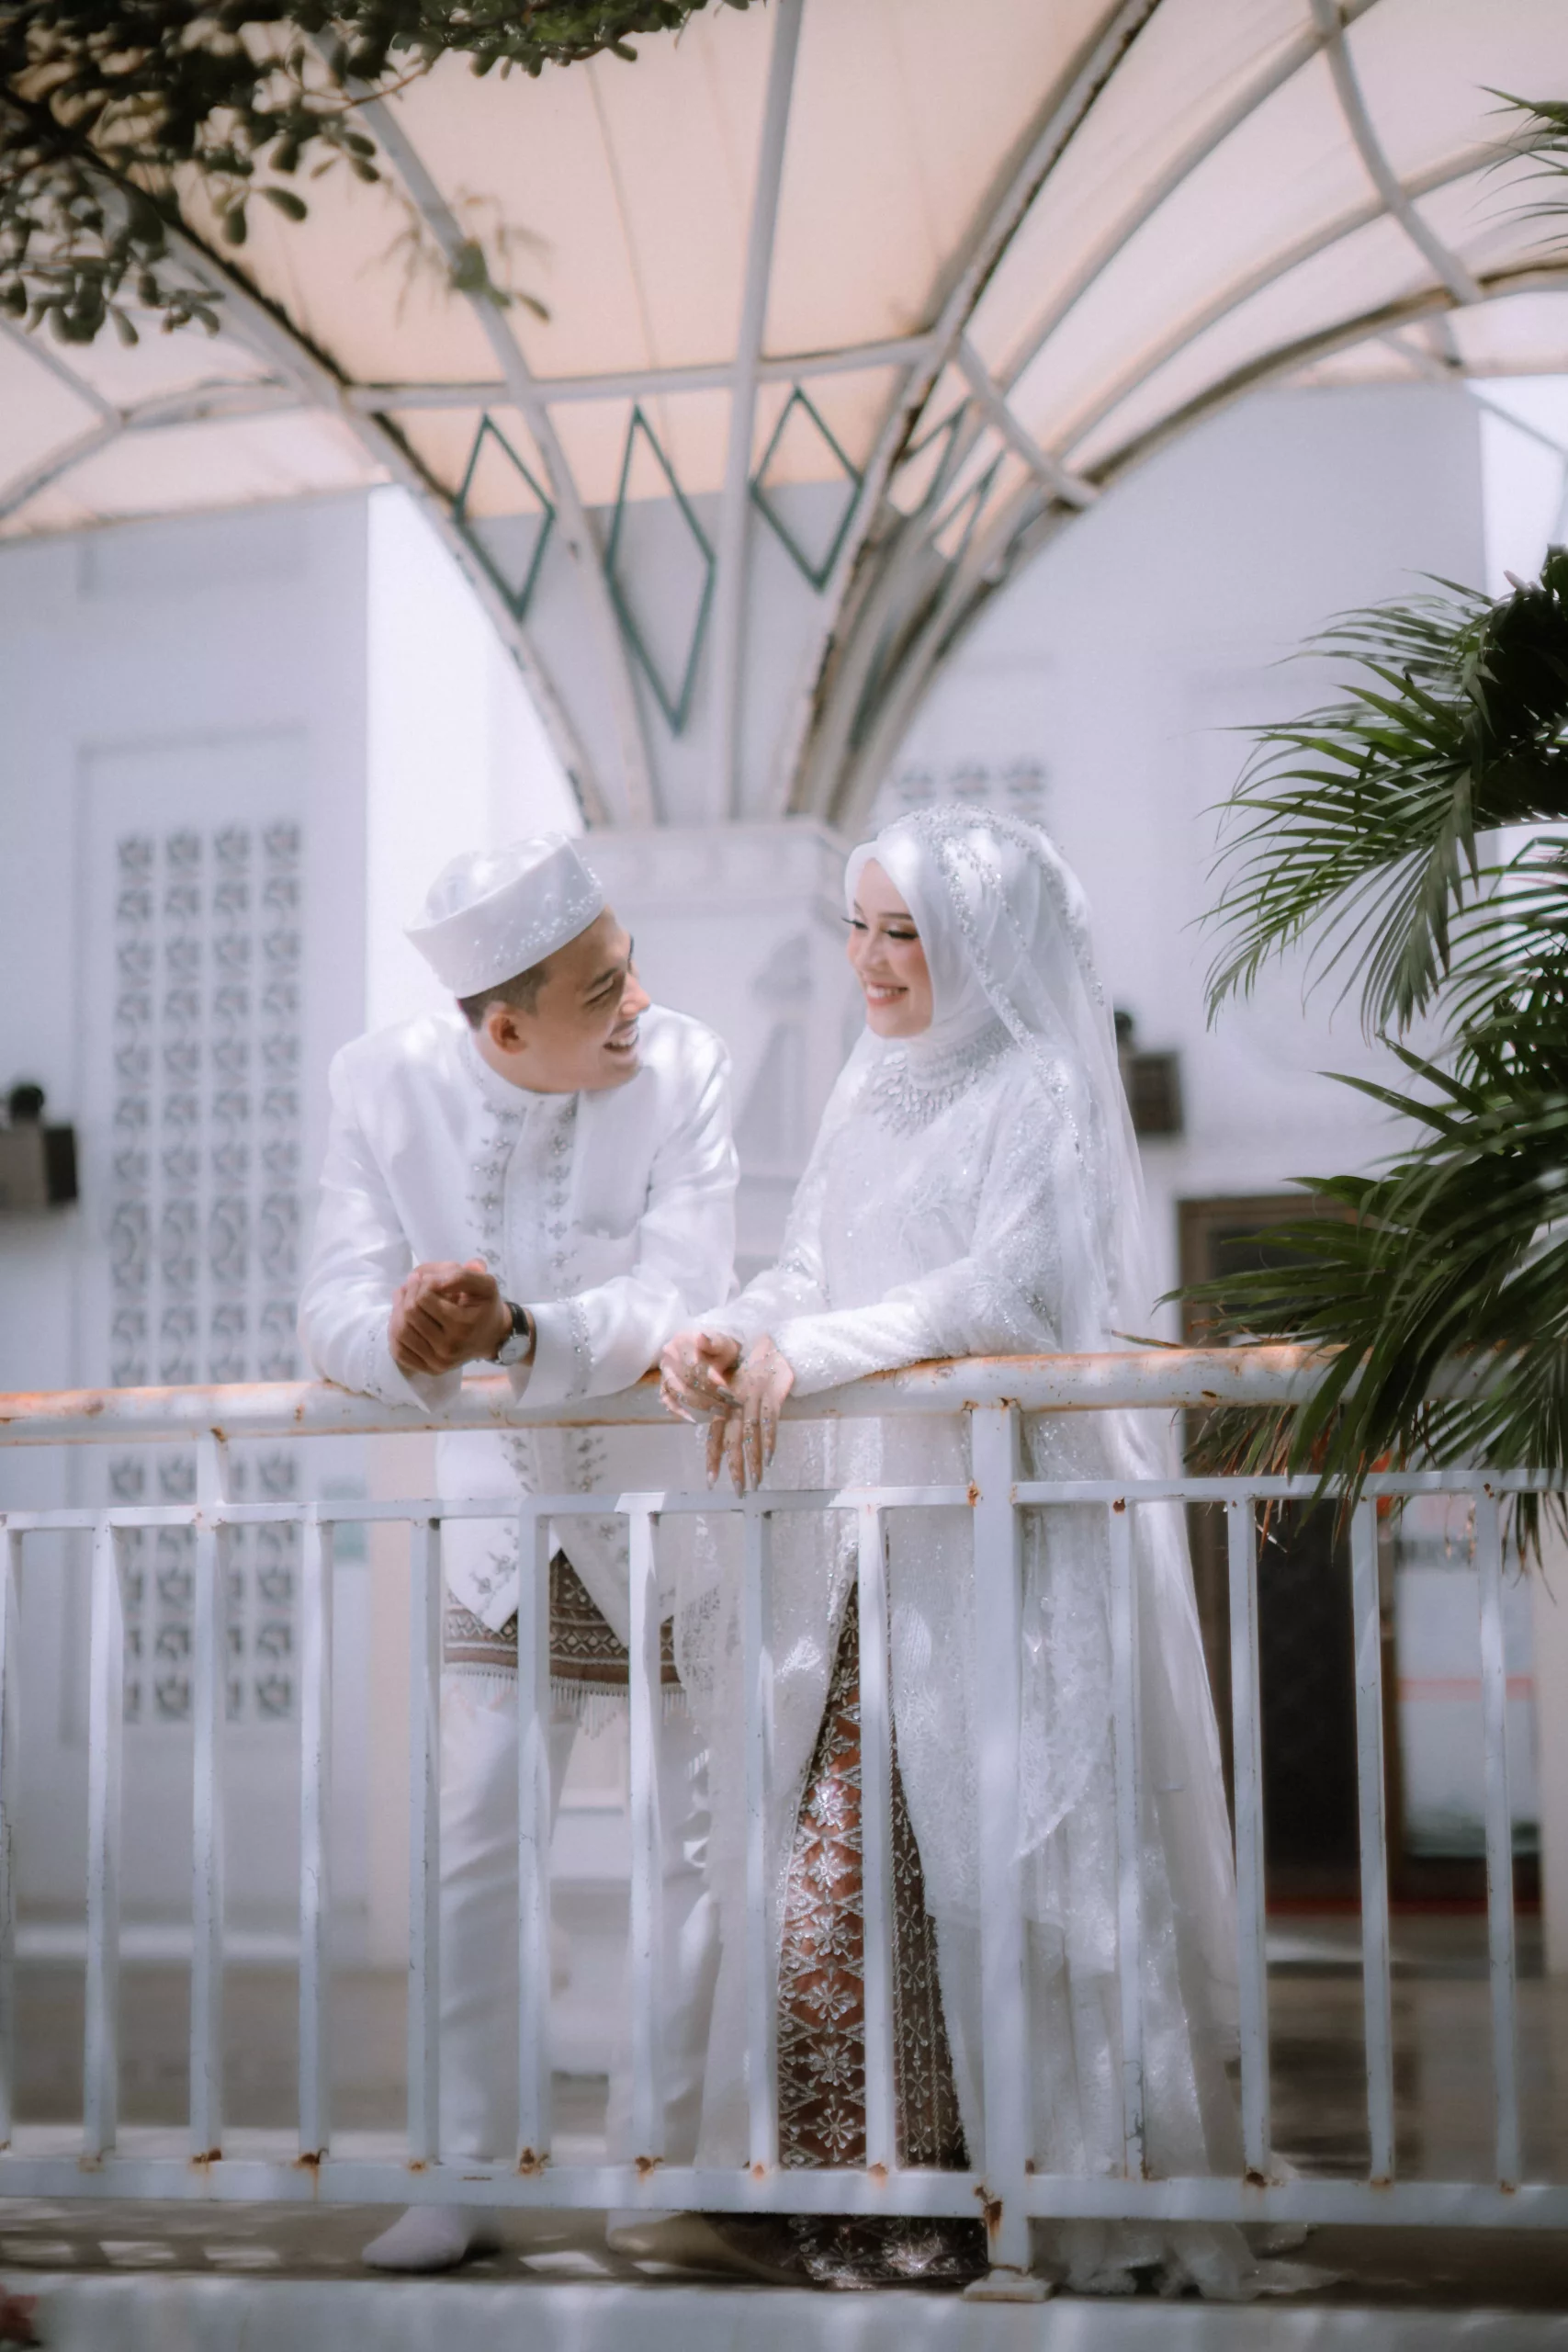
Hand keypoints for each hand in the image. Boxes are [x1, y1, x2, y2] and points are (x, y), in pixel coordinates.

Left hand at [389, 1259, 509, 1376]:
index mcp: (463, 1326)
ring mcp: (438, 1362)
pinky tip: (402, 1318)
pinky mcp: (430, 1369)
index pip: (424, 1298)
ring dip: (397, 1310)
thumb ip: (462, 1276)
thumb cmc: (486, 1307)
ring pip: (400, 1332)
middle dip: (408, 1293)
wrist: (492, 1337)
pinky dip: (394, 1332)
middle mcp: (450, 1348)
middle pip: (410, 1314)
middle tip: (413, 1283)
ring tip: (405, 1297)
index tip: (429, 1278)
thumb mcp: (485, 1284)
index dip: (423, 1283)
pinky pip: (399, 1351)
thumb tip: (431, 1281)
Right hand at [659, 1328, 740, 1420]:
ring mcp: (665, 1371)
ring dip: (696, 1403)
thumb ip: (714, 1345)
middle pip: (684, 1378)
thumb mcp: (723, 1344)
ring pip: (676, 1390)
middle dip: (705, 1393)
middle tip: (723, 1404)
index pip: (692, 1360)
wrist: (716, 1352)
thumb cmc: (720, 1348)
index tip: (724, 1386)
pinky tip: (693, 1418)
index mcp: (683, 1340)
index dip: (708, 1375)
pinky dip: (679, 1409)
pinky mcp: (665, 1384)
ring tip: (714, 1411)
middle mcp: (669, 1355)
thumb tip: (703, 1346)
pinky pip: (667, 1399)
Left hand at [713, 1334, 793, 1494]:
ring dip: (754, 1460)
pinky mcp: (771, 1396)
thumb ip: (727, 1414)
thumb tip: (720, 1446)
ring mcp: (753, 1400)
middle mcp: (736, 1404)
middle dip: (735, 1468)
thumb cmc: (751, 1372)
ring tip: (756, 1483)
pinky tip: (770, 1458)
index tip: (712, 1482)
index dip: (713, 1458)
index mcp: (724, 1405)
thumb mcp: (735, 1391)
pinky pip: (769, 1421)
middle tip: (738, 1491)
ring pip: (752, 1435)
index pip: (715, 1436)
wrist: (771, 1347)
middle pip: (734, 1441)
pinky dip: (770, 1440)